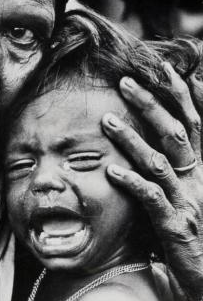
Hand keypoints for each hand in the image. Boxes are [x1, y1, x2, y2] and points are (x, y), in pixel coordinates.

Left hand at [101, 63, 202, 300]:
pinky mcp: (174, 224)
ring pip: (159, 161)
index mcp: (202, 169)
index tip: (165, 68)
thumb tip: (159, 145)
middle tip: (125, 82)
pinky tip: (111, 171)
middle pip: (175, 132)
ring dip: (132, 139)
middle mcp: (197, 178)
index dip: (183, 94)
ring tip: (107, 120)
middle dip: (151, 104)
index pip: (194, 123)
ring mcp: (187, 200)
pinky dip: (131, 182)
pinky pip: (151, 197)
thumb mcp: (192, 194)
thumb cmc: (197, 232)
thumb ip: (178, 167)